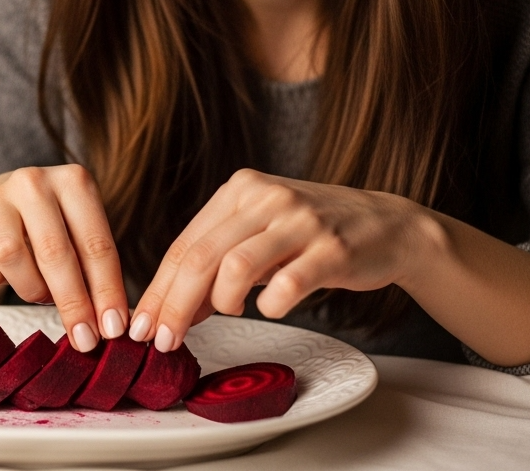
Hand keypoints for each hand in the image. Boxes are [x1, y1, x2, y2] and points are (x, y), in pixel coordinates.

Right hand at [0, 164, 128, 351]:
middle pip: (55, 251)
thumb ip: (95, 270)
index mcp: (74, 181)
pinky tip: (4, 275)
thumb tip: (112, 324)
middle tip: (84, 340)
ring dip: (31, 288)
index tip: (114, 330)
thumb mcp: (79, 234)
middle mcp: (34, 182)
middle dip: (72, 302)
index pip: (96, 244)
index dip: (107, 291)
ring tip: (41, 294)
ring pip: (11, 256)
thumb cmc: (51, 227)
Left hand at [131, 169, 437, 351]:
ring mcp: (300, 221)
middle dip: (174, 305)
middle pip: (201, 257)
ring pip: (236, 266)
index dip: (158, 289)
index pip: (185, 244)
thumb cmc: (313, 235)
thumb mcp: (260, 236)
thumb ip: (218, 264)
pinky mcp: (332, 248)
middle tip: (162, 340)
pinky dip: (270, 305)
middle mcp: (266, 197)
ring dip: (220, 302)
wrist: (388, 225)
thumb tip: (173, 309)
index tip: (142, 325)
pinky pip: (287, 284)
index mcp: (240, 189)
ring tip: (227, 314)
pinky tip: (272, 307)